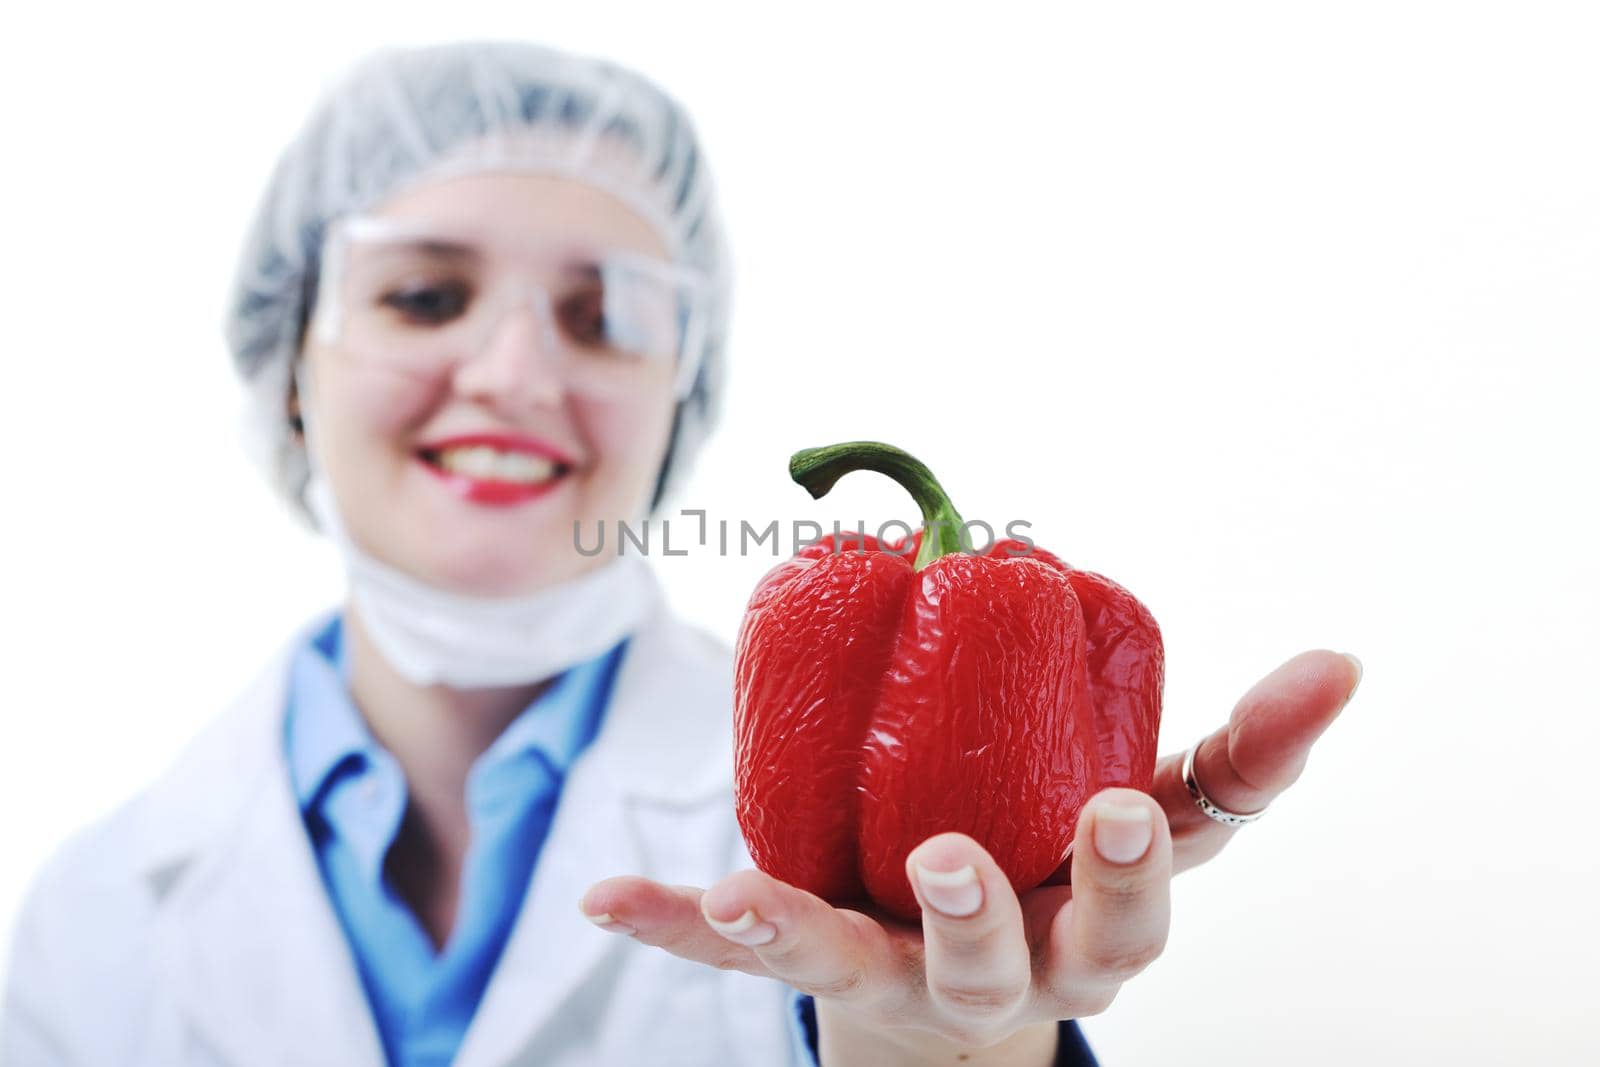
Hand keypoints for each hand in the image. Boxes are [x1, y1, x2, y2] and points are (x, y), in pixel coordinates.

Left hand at [579, 649, 1361, 1064]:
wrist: (961, 1001)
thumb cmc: (1055, 869)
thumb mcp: (1140, 805)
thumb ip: (1229, 747)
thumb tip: (1347, 660)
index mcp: (1110, 905)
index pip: (1175, 859)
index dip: (1185, 821)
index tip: (1169, 782)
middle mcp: (1028, 962)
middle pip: (1038, 953)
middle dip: (1018, 908)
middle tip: (985, 857)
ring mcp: (920, 980)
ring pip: (883, 970)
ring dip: (815, 930)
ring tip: (753, 889)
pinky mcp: (832, 976)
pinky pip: (757, 956)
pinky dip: (687, 925)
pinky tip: (610, 895)